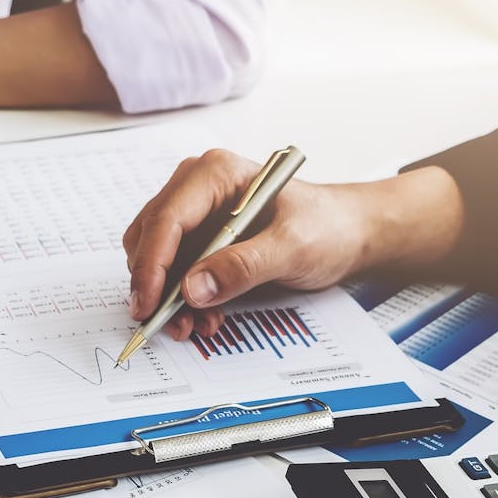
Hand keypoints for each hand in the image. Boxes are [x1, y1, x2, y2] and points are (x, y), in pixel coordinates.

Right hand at [123, 150, 463, 340]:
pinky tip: (205, 316)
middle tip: (170, 323)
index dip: (152, 265)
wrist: (348, 233)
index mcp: (216, 173)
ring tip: (194, 324)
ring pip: (157, 257)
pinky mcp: (200, 237)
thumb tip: (192, 289)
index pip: (167, 218)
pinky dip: (182, 297)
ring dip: (168, 296)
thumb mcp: (292, 248)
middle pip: (152, 237)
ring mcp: (196, 212)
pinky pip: (174, 269)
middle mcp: (197, 188)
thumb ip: (242, 267)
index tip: (149, 304)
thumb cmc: (327, 226)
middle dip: (157, 286)